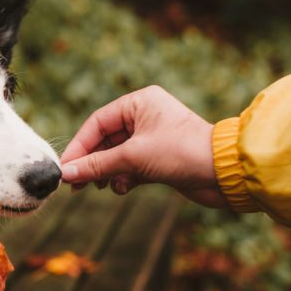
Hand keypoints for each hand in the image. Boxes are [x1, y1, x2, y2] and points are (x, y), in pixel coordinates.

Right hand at [60, 85, 226, 208]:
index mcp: (139, 103)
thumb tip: (67, 173)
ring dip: (108, 173)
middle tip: (76, 184)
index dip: (79, 146)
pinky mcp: (159, 158)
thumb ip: (97, 165)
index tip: (66, 168)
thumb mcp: (133, 157)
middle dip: (92, 163)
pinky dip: (124, 178)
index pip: (97, 123)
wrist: (225, 173)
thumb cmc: (183, 152)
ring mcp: (152, 138)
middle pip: (105, 140)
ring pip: (117, 156)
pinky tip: (124, 188)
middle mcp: (145, 116)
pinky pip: (130, 166)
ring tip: (101, 187)